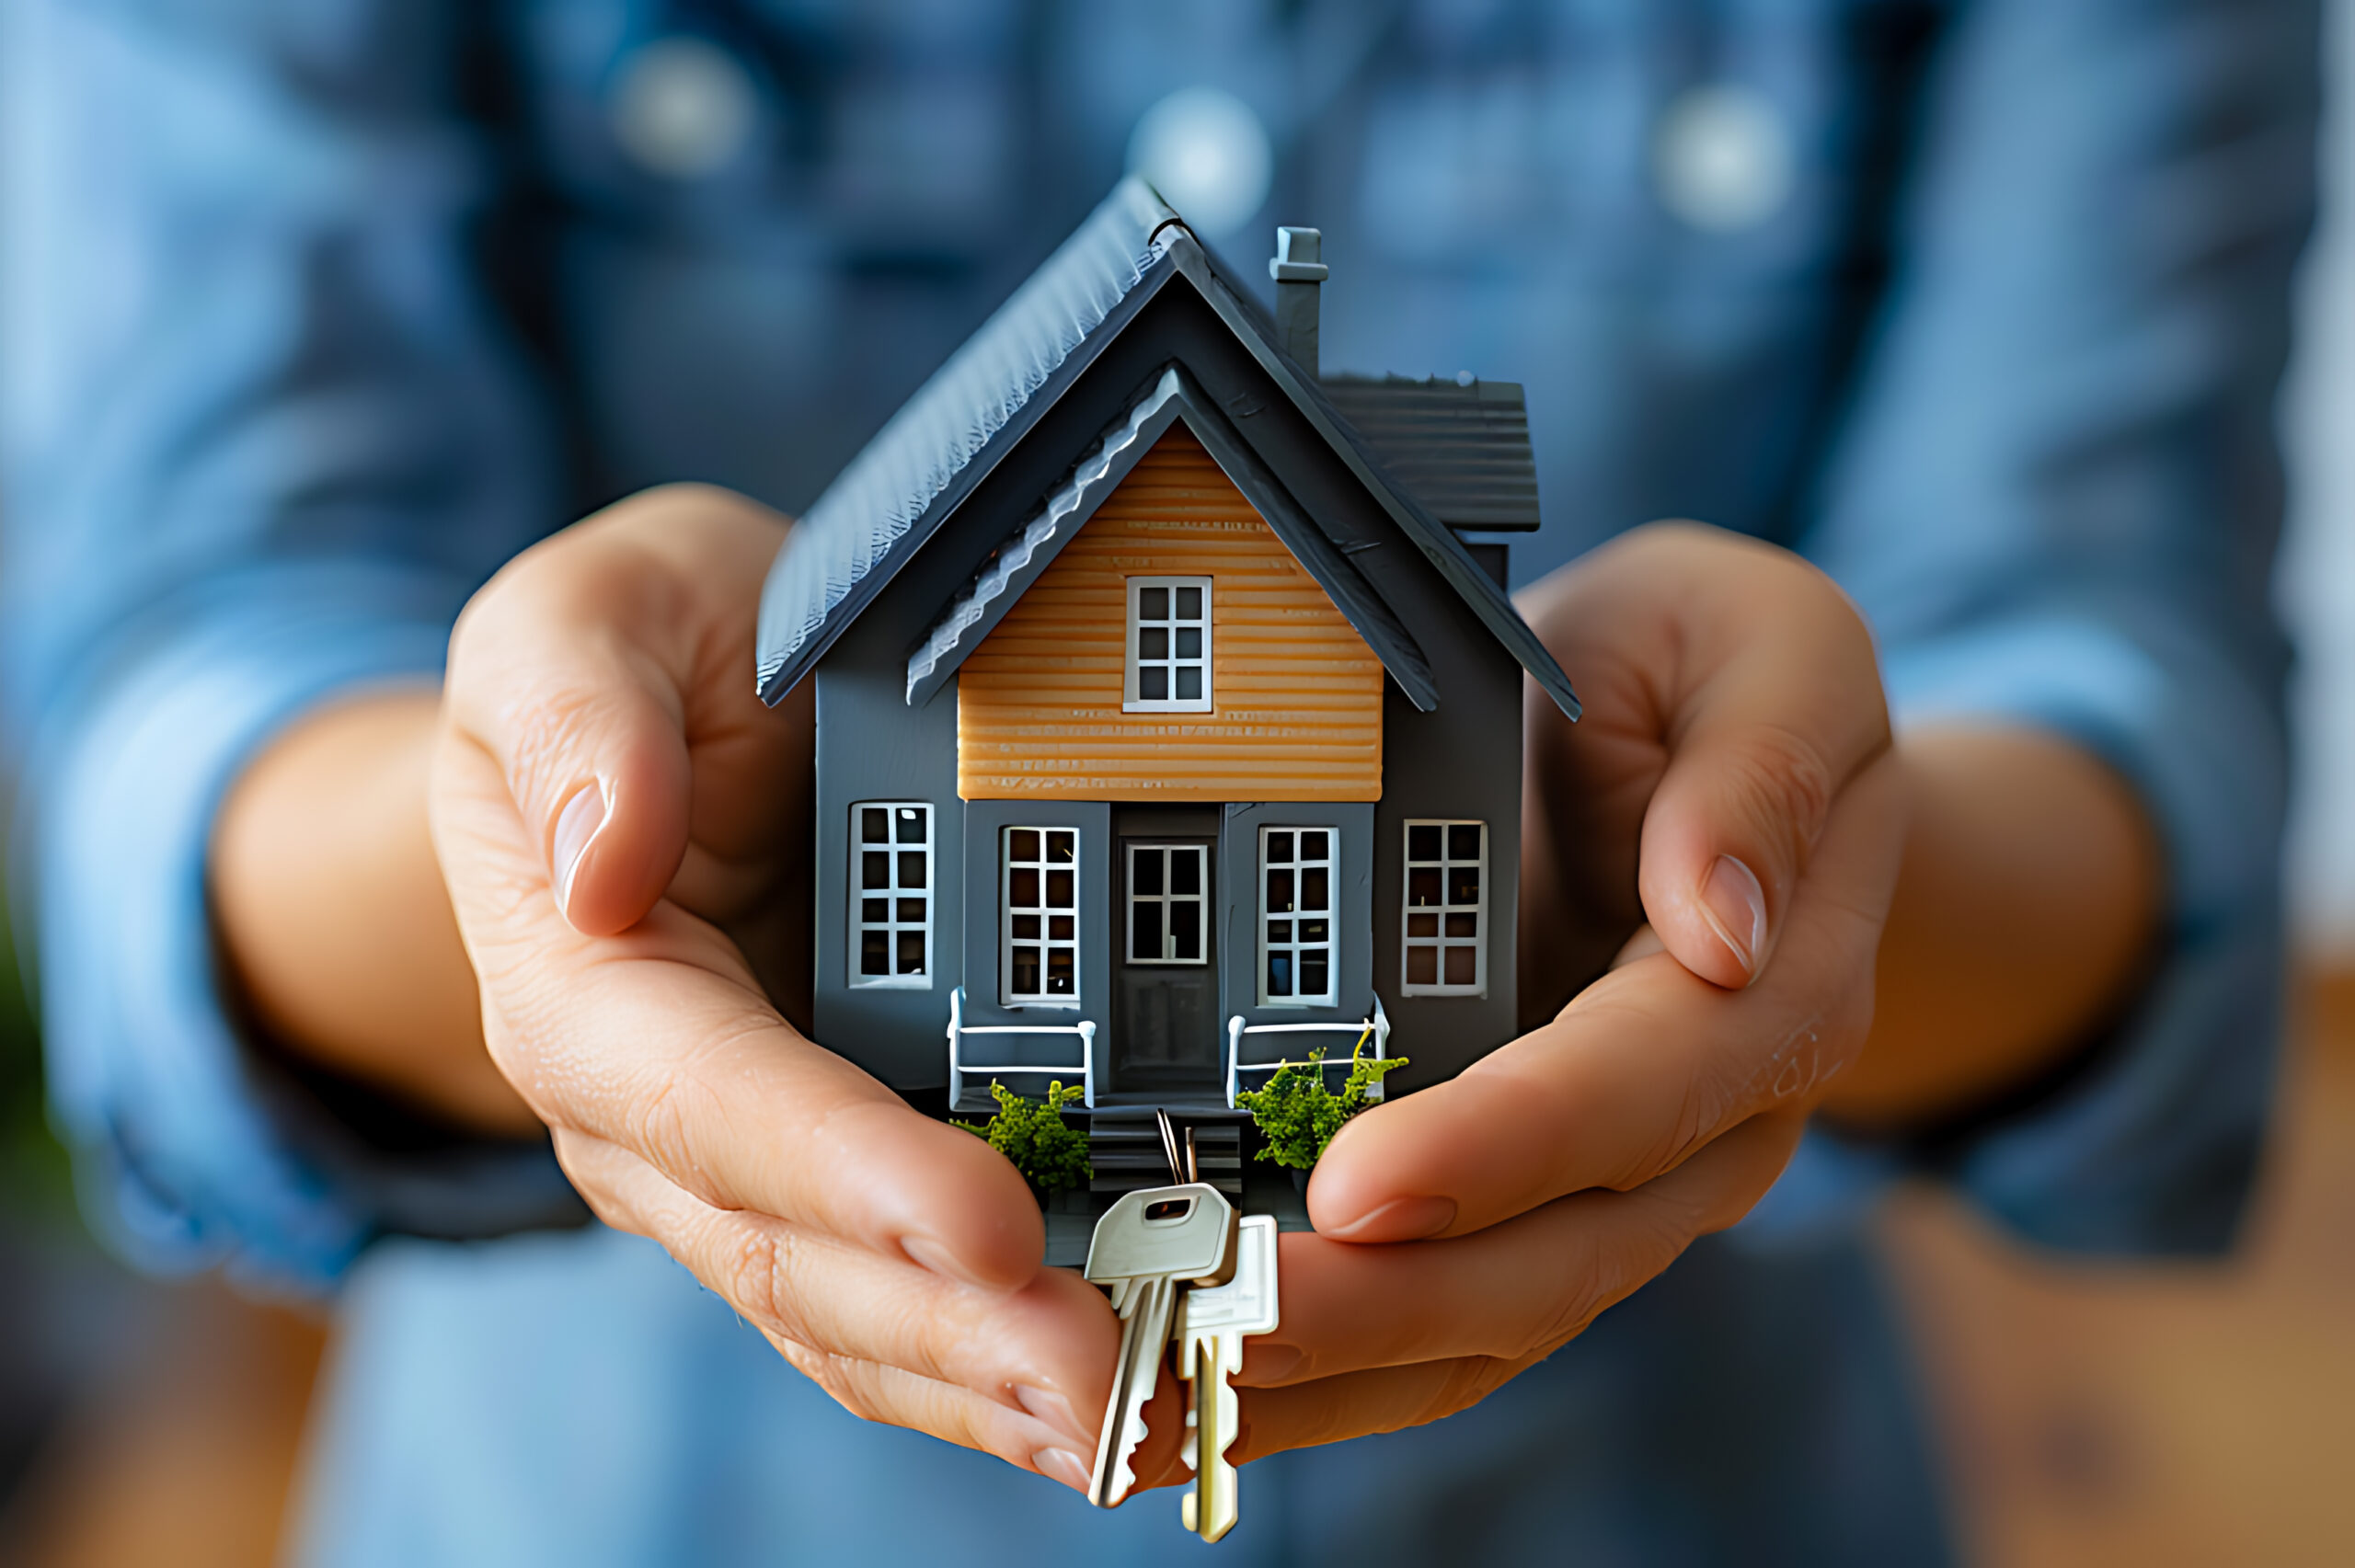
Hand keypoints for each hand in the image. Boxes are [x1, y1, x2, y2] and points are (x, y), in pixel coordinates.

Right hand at [429, 486, 1121, 1493]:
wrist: (676, 709)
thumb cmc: (636, 648)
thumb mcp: (584, 615)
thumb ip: (572, 713)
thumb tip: (603, 860)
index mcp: (585, 987)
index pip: (703, 1100)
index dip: (840, 1167)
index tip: (985, 1223)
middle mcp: (655, 1116)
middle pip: (787, 1250)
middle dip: (946, 1323)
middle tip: (1107, 1371)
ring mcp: (749, 1164)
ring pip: (849, 1312)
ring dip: (985, 1382)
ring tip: (1131, 1419)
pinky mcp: (842, 1171)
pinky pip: (901, 1297)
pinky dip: (992, 1364)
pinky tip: (1107, 1404)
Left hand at [1124, 522, 1905, 1480]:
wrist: (1698, 744)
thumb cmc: (1712, 671)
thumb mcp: (1771, 648)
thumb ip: (1760, 765)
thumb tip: (1721, 919)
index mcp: (1772, 986)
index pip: (1641, 1090)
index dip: (1506, 1147)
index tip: (1358, 1183)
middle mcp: (1702, 1125)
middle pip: (1559, 1257)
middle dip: (1387, 1303)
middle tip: (1216, 1322)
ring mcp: (1610, 1183)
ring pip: (1487, 1325)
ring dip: (1331, 1374)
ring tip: (1167, 1396)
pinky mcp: (1517, 1195)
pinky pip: (1433, 1313)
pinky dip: (1321, 1370)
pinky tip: (1188, 1389)